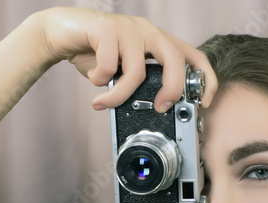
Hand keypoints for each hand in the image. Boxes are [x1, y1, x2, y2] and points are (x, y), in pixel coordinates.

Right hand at [39, 7, 216, 111]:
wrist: (61, 32)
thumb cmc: (95, 53)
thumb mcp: (123, 71)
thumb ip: (140, 84)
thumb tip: (156, 110)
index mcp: (157, 41)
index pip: (193, 56)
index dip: (206, 79)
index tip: (203, 102)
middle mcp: (148, 31)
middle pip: (175, 60)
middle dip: (172, 89)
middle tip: (160, 108)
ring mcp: (128, 28)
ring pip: (137, 71)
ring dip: (119, 95)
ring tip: (103, 102)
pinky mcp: (106, 29)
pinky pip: (109, 67)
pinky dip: (99, 81)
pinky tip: (93, 77)